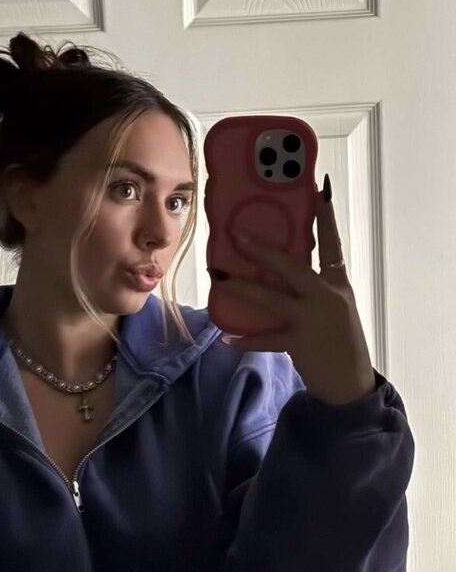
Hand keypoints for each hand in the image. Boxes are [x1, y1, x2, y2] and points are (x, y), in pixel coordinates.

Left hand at [217, 183, 376, 405]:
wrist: (350, 382)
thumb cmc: (341, 342)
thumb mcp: (337, 307)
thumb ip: (314, 287)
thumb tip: (279, 270)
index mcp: (337, 283)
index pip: (332, 243)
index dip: (326, 217)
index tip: (318, 190)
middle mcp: (325, 296)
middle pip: (291, 265)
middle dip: (262, 250)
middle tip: (236, 234)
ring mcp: (311, 319)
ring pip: (271, 297)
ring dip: (242, 287)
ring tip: (220, 278)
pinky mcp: (299, 343)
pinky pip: (266, 339)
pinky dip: (246, 340)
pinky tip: (227, 338)